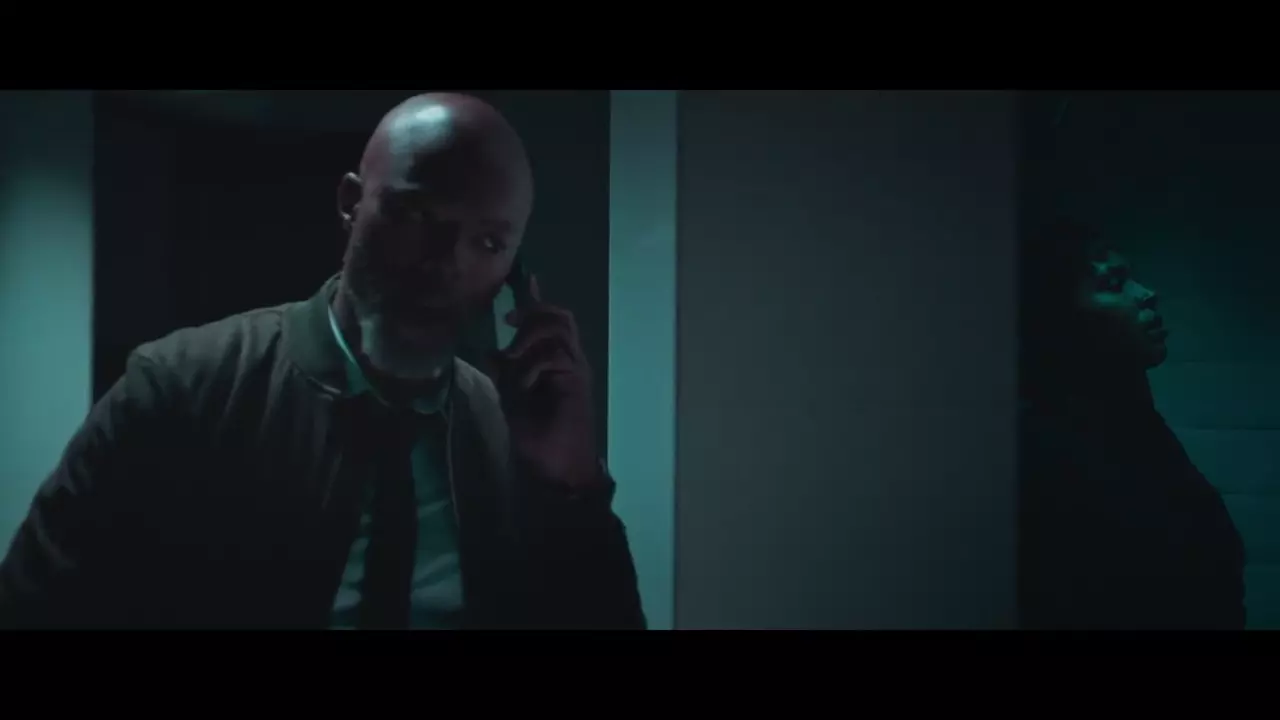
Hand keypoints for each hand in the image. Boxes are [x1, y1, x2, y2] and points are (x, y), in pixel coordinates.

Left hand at [495, 273, 599, 488]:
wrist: (556, 468)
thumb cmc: (536, 437)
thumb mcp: (510, 397)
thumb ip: (505, 372)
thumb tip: (490, 350)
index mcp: (554, 362)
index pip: (548, 322)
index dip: (536, 299)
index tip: (528, 277)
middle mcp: (569, 360)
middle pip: (559, 316)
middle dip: (533, 310)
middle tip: (508, 319)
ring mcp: (576, 370)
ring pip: (560, 328)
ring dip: (531, 335)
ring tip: (513, 355)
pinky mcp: (577, 382)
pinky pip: (556, 356)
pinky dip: (534, 365)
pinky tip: (524, 384)